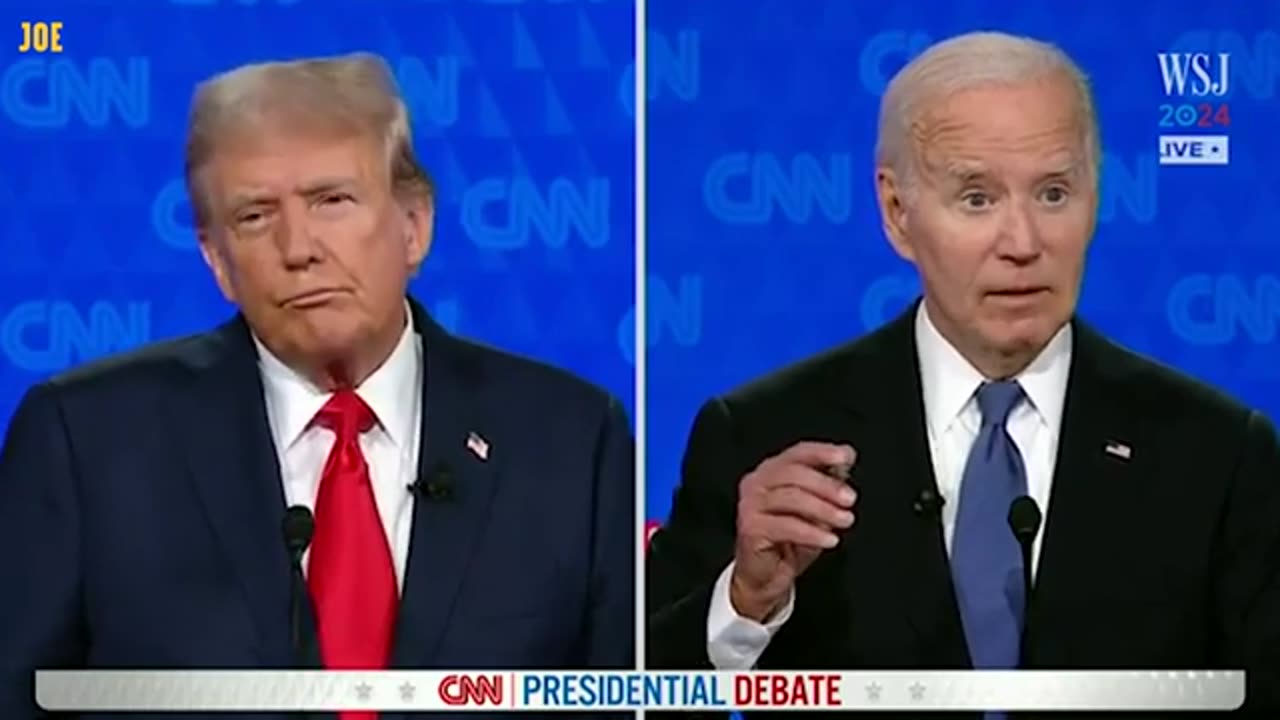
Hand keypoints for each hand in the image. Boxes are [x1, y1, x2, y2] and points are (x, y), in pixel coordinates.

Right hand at [730, 442, 856, 621]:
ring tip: (845, 520)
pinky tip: (830, 540)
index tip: (846, 457)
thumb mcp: (816, 509)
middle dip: (827, 485)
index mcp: (770, 471)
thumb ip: (828, 482)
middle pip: (794, 473)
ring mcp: (750, 505)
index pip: (798, 453)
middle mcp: (756, 483)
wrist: (766, 577)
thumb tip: (846, 459)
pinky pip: (786, 526)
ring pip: (791, 498)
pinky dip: (812, 532)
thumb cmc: (791, 540)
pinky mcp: (751, 528)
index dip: (822, 452)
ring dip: (823, 509)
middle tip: (850, 499)